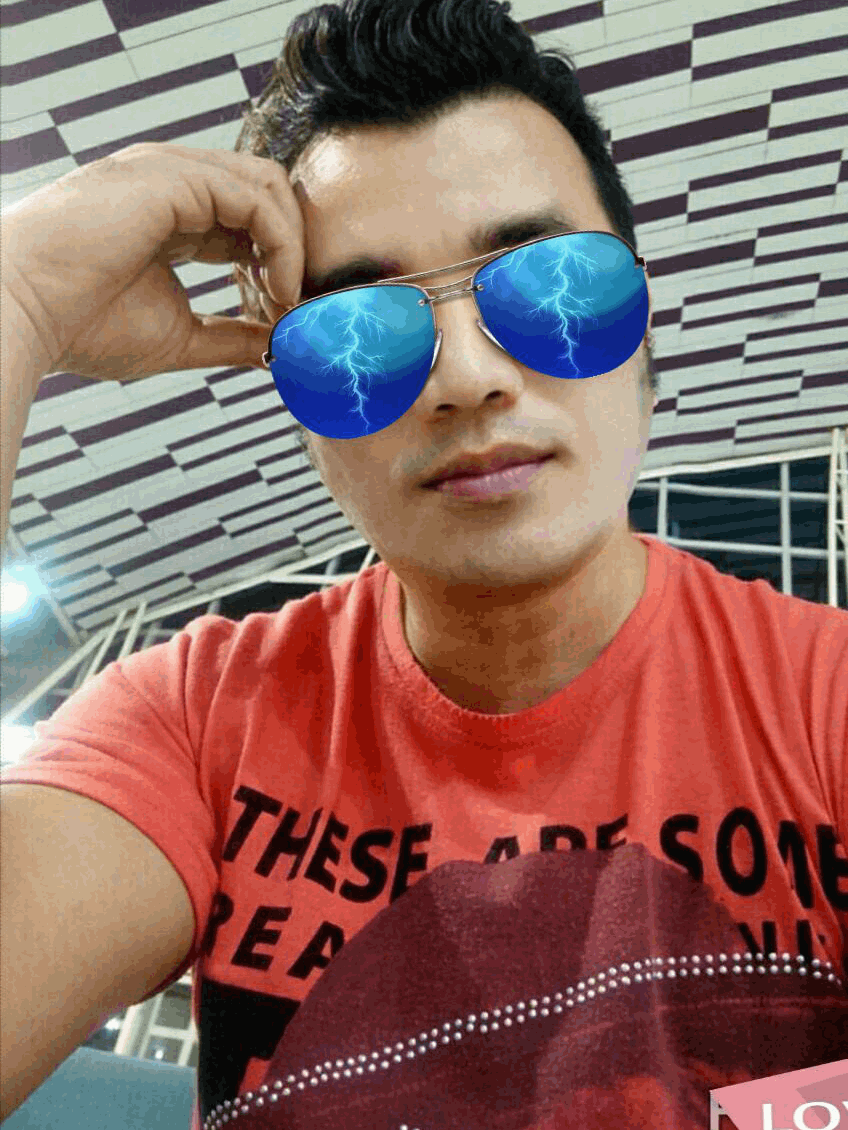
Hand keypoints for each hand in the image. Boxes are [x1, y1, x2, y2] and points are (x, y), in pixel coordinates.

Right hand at [0, 142, 302, 381]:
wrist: (25, 314)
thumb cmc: (83, 326)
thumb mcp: (180, 337)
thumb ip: (231, 337)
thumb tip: (277, 349)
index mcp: (171, 215)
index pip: (250, 222)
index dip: (279, 266)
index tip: (287, 316)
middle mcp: (174, 185)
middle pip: (268, 196)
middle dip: (295, 249)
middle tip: (297, 306)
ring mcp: (171, 174)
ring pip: (268, 188)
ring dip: (293, 248)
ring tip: (287, 301)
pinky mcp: (172, 178)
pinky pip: (254, 198)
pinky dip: (281, 243)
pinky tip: (275, 287)